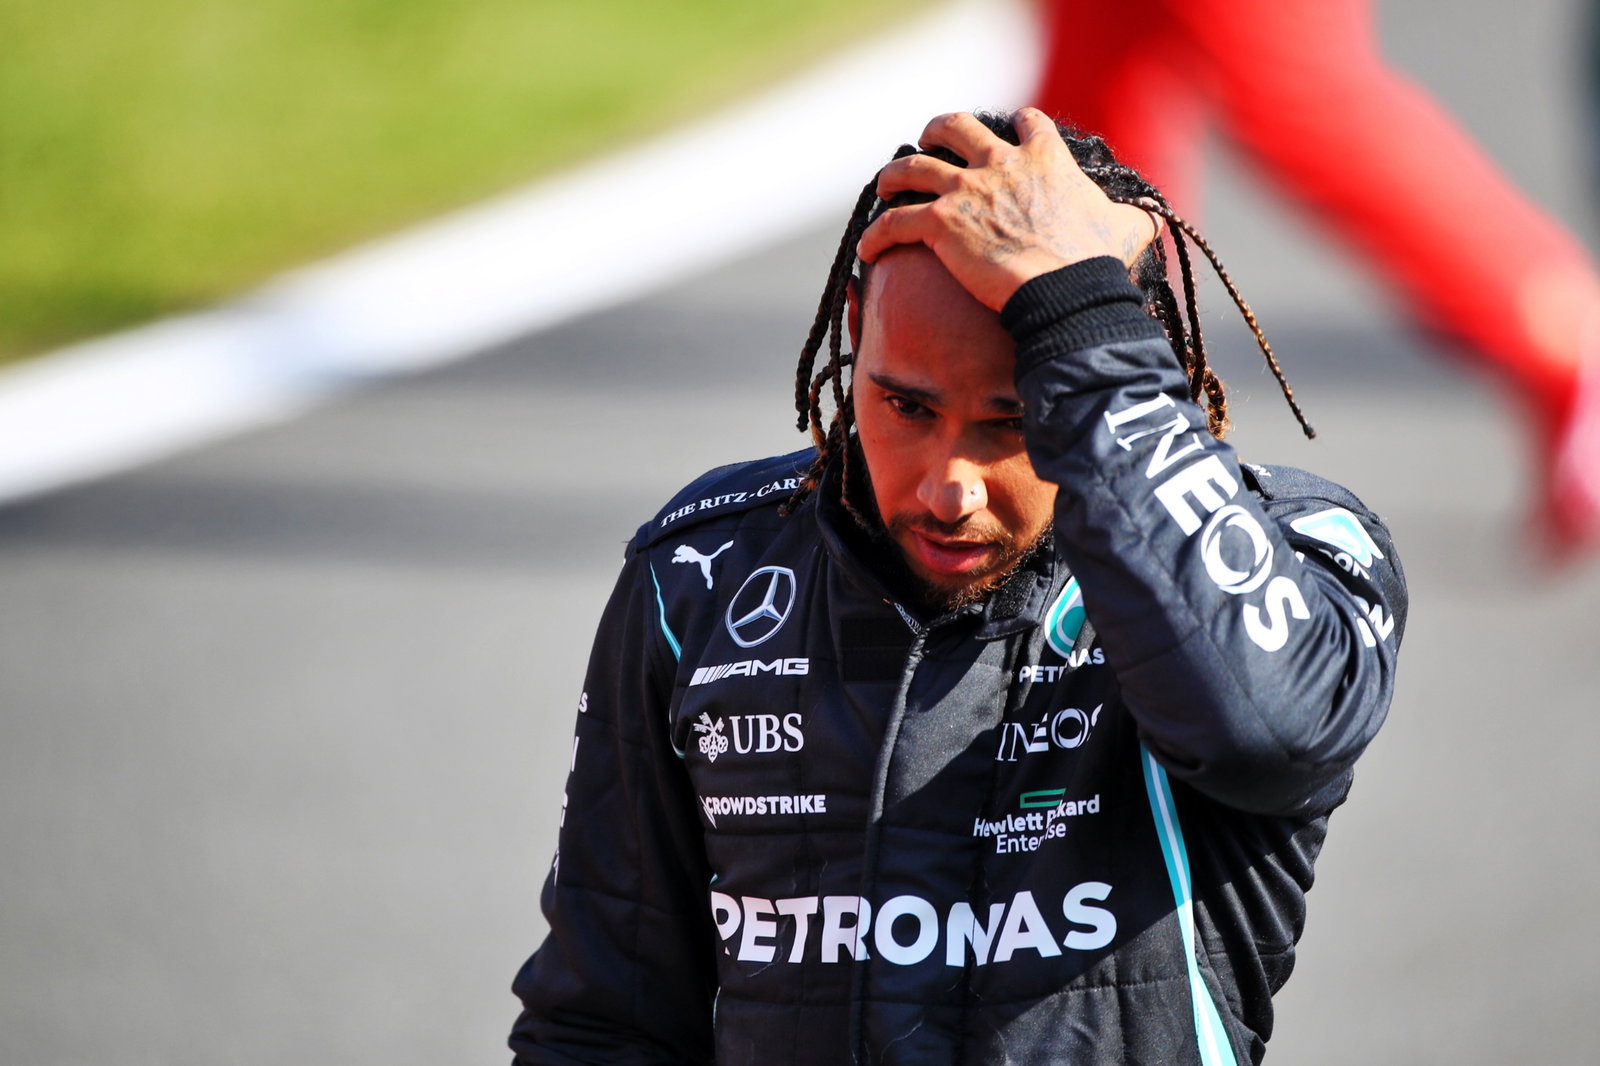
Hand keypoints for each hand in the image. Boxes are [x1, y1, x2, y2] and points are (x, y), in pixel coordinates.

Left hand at [856, 108, 1160, 310]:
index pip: (1027, 123)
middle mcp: (1001, 164)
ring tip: (886, 187)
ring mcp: (966, 191)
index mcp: (1045, 159)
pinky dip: (876, 234)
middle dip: (937, 132)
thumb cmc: (1097, 264)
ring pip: (912, 167)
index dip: (1015, 126)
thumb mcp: (1129, 229)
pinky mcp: (941, 224)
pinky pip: (894, 222)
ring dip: (894, 175)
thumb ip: (1136, 216)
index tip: (1006, 134)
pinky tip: (866, 248)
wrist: (1065, 293)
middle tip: (928, 144)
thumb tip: (1156, 217)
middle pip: (955, 128)